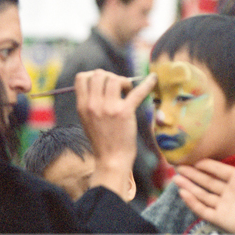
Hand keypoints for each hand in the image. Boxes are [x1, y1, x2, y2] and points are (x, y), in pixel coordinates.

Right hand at [75, 69, 156, 199]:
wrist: (111, 159)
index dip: (93, 75)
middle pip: (99, 74)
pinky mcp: (125, 112)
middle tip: (118, 87)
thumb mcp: (86, 119)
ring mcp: (109, 108)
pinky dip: (147, 83)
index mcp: (82, 106)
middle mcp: (93, 104)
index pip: (82, 78)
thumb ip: (89, 102)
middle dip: (110, 76)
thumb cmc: (101, 140)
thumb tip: (100, 83)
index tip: (102, 82)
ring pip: (115, 79)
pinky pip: (137, 91)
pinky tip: (153, 79)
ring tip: (128, 91)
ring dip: (123, 81)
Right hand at [174, 135, 234, 234]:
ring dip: (189, 187)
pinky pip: (203, 209)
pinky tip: (183, 194)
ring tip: (176, 180)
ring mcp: (224, 206)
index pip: (217, 170)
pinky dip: (192, 202)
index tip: (192, 160)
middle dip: (192, 175)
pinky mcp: (220, 218)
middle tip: (178, 168)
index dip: (205, 165)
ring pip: (202, 195)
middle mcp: (229, 192)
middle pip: (206, 182)